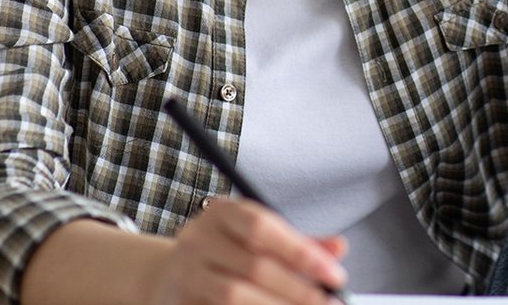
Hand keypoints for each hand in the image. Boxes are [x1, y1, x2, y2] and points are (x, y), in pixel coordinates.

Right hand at [149, 198, 347, 304]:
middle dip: (297, 289)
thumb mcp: (257, 238)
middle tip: (327, 302)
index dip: (301, 252)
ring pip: (235, 295)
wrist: (169, 276)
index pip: (263, 227)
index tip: (334, 273)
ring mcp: (184, 272)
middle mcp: (197, 238)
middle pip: (254, 266)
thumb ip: (297, 243)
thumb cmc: (224, 252)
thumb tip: (338, 248)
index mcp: (221, 212)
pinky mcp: (179, 302)